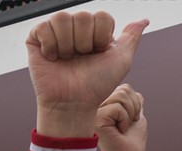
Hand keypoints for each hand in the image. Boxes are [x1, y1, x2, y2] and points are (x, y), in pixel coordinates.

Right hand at [26, 11, 148, 136]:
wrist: (74, 102)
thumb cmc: (97, 85)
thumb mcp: (121, 61)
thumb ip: (131, 38)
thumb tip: (145, 20)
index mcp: (95, 31)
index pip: (102, 16)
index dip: (102, 37)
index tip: (99, 54)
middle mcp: (76, 29)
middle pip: (83, 16)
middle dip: (86, 42)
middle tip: (82, 59)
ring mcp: (56, 32)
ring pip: (63, 18)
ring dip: (69, 44)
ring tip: (67, 59)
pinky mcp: (36, 38)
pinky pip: (44, 27)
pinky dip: (51, 45)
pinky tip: (54, 58)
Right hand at [96, 84, 146, 150]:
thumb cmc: (131, 142)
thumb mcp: (135, 119)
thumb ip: (135, 105)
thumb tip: (139, 95)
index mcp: (103, 102)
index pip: (125, 88)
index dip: (135, 104)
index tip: (129, 120)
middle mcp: (95, 104)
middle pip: (124, 90)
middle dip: (133, 109)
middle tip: (126, 125)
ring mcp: (93, 110)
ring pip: (121, 97)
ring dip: (129, 116)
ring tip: (121, 128)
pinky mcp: (95, 118)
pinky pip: (117, 108)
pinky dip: (124, 120)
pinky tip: (118, 131)